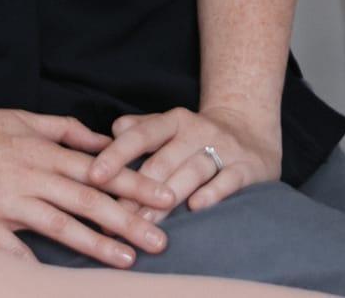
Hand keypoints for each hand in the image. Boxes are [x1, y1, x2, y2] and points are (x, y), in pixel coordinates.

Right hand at [0, 103, 178, 265]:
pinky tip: (56, 283)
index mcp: (42, 151)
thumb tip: (101, 140)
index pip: (99, 170)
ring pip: (61, 225)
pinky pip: (13, 251)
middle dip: (129, 219)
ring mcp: (8, 201)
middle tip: (164, 239)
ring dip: (97, 243)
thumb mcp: (21, 118)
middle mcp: (31, 175)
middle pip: (88, 199)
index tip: (167, 197)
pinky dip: (34, 267)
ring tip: (129, 260)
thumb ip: (63, 130)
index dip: (135, 184)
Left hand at [85, 103, 281, 222]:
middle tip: (114, 217)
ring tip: (143, 224)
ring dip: (166, 199)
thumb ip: (141, 129)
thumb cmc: (197, 134)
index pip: (141, 135)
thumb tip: (113, 130)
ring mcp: (222, 147)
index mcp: (173, 120)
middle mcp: (196, 131)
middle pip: (163, 161)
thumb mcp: (170, 125)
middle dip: (137, 191)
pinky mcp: (247, 166)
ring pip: (190, 173)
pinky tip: (195, 208)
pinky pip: (228, 179)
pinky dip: (212, 193)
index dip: (117, 154)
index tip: (94, 175)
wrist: (250, 127)